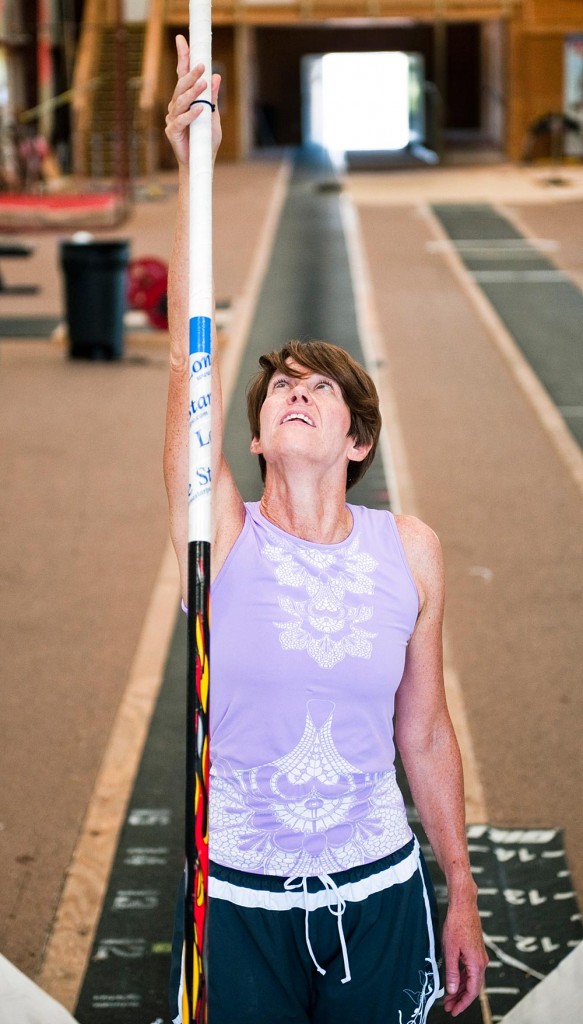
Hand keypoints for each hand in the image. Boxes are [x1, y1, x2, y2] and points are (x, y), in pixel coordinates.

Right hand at [165, 34, 221, 166]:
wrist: (201, 161)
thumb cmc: (205, 139)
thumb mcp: (213, 115)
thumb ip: (212, 98)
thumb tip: (216, 76)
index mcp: (185, 99)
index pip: (182, 74)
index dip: (183, 57)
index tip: (183, 40)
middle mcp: (176, 106)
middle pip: (181, 86)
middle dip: (190, 73)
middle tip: (201, 64)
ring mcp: (172, 118)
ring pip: (181, 101)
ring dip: (193, 91)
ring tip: (203, 83)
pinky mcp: (172, 132)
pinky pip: (181, 120)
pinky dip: (191, 114)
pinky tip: (200, 109)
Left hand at [442, 901, 487, 1015]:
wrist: (464, 905)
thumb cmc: (457, 924)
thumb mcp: (450, 950)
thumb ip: (451, 972)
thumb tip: (451, 990)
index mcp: (477, 964)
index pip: (471, 991)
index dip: (462, 1003)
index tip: (453, 1011)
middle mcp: (481, 962)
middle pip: (472, 987)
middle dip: (460, 999)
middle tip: (448, 1007)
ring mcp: (479, 956)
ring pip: (471, 979)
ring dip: (460, 989)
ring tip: (448, 997)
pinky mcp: (475, 951)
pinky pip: (469, 970)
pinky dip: (462, 978)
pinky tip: (453, 982)